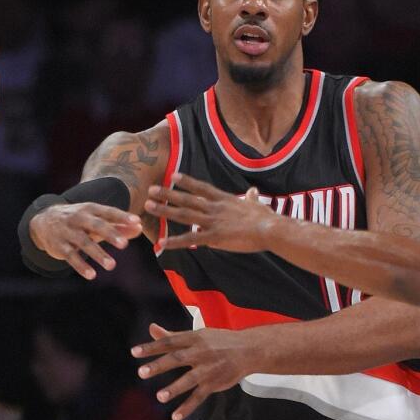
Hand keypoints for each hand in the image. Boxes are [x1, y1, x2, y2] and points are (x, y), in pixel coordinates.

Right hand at [29, 201, 142, 279]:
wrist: (43, 221)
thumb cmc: (78, 221)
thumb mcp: (96, 220)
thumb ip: (118, 225)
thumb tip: (140, 229)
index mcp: (90, 209)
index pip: (108, 212)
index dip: (122, 217)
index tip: (137, 222)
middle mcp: (78, 218)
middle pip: (96, 225)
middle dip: (110, 234)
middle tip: (124, 244)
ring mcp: (67, 232)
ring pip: (84, 242)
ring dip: (98, 254)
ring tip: (112, 265)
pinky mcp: (59, 246)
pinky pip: (70, 256)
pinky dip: (80, 266)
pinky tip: (92, 275)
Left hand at [131, 324, 255, 419]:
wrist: (249, 350)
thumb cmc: (219, 341)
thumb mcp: (197, 335)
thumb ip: (172, 336)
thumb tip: (151, 328)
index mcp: (194, 338)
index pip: (170, 342)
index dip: (152, 347)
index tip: (134, 352)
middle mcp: (201, 353)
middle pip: (177, 359)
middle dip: (159, 366)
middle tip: (142, 372)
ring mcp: (208, 369)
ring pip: (189, 379)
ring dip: (174, 388)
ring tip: (160, 396)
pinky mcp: (214, 383)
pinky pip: (199, 397)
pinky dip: (187, 407)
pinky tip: (175, 416)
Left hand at [144, 174, 275, 251]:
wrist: (270, 229)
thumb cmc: (266, 218)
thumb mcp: (257, 204)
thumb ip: (251, 198)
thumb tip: (253, 191)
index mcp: (224, 200)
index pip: (202, 188)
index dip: (187, 182)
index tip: (173, 176)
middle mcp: (215, 208)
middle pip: (187, 199)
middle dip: (168, 194)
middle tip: (151, 190)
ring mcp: (213, 221)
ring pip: (184, 215)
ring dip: (165, 210)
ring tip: (149, 206)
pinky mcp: (214, 236)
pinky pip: (191, 239)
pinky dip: (175, 241)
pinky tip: (162, 243)